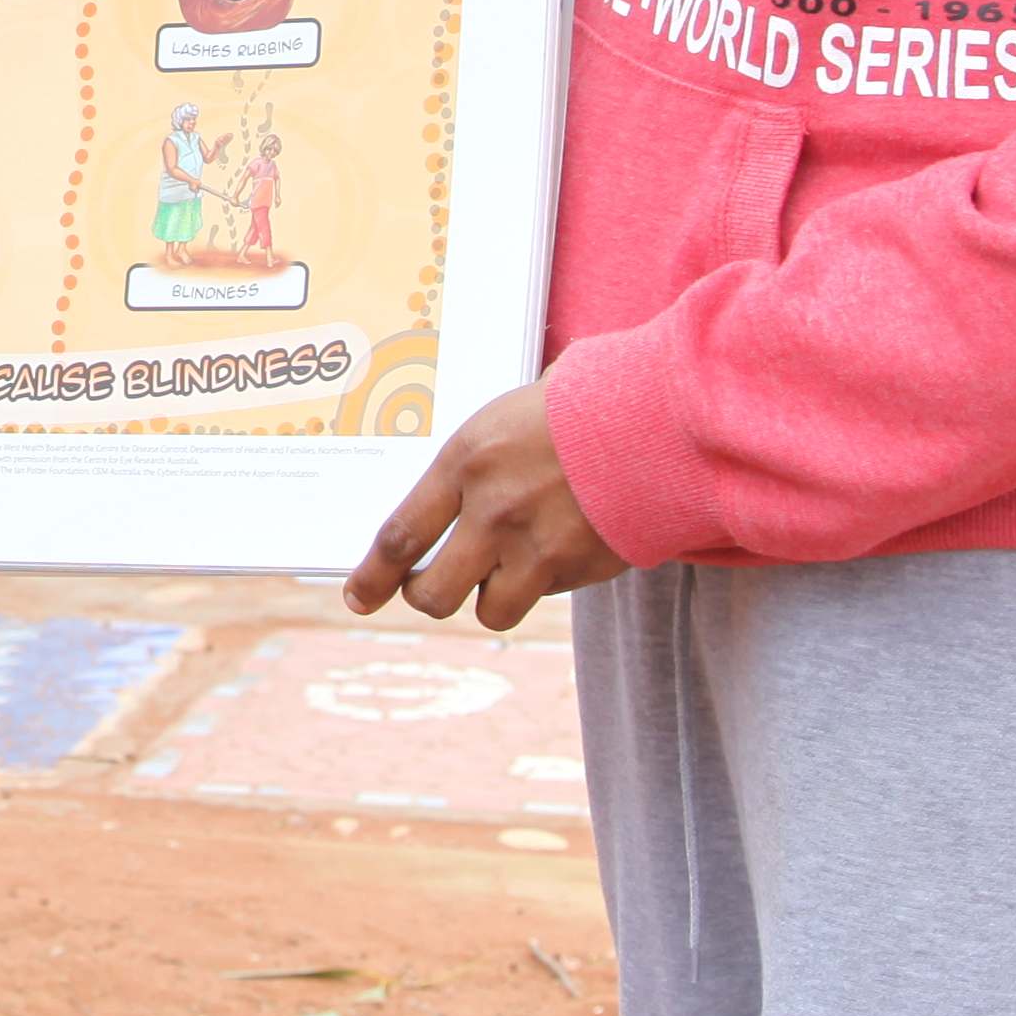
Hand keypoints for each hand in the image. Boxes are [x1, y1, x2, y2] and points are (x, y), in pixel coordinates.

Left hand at [343, 384, 627, 632]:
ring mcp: (537, 547)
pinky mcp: (577, 570)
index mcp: (466, 461)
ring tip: (506, 569)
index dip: (373, 577)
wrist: (655, 417)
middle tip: (429, 589)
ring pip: (490, 610)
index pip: (400, 536)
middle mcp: (493, 511)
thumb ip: (471, 465)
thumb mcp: (505, 419)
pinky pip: (544, 596)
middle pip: (434, 593)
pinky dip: (545, 583)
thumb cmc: (577, 405)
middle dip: (426, 597)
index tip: (359, 597)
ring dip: (493, 596)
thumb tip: (439, 502)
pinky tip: (562, 546)